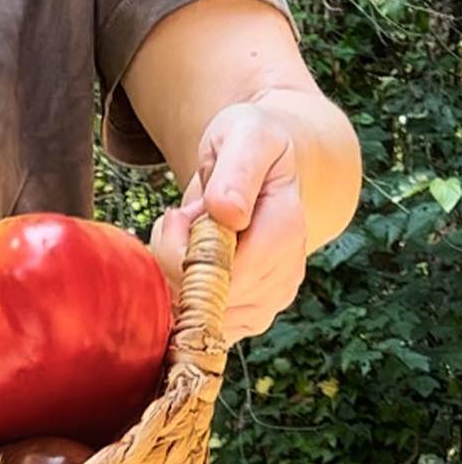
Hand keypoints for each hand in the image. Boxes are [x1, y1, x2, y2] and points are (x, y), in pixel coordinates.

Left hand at [150, 101, 307, 343]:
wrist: (265, 166)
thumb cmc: (250, 146)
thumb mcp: (244, 137)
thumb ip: (236, 170)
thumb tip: (228, 212)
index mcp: (287, 227)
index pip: (236, 270)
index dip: (189, 254)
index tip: (176, 216)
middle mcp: (286, 272)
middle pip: (214, 298)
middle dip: (176, 262)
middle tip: (179, 218)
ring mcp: (270, 299)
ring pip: (203, 317)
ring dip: (176, 279)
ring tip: (187, 235)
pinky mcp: (250, 315)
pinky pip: (202, 327)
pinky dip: (181, 298)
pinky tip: (187, 262)